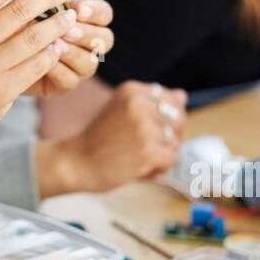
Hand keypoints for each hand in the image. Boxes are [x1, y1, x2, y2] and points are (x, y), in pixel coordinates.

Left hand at [26, 0, 113, 97]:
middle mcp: (88, 44)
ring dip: (72, 52)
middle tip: (67, 28)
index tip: (77, 8)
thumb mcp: (29, 5)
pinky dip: (58, 70)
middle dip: (86, 33)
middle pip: (106, 39)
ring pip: (90, 62)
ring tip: (54, 43)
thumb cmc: (17, 22)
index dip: (95, 12)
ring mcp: (79, 66)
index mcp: (86, 20)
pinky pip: (70, 80)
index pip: (105, 14)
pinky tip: (44, 59)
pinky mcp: (65, 84)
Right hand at [50, 81, 184, 193]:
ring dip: (161, 155)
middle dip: (168, 138)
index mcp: (132, 90)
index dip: (165, 120)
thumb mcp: (123, 111)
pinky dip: (160, 168)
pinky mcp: (149, 151)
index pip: (173, 101)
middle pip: (178, 121)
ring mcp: (145, 128)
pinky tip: (140, 170)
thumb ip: (152, 103)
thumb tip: (183, 95)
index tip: (142, 130)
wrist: (76, 162)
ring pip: (176, 142)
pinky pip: (172, 159)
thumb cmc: (100, 139)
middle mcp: (140, 104)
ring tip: (137, 159)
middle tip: (141, 148)